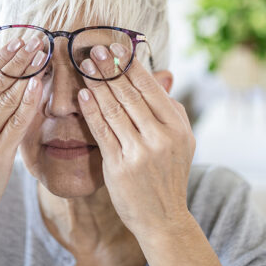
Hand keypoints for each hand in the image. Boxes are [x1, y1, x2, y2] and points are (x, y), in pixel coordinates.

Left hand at [77, 44, 195, 238]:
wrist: (164, 218)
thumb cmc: (169, 176)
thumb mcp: (182, 141)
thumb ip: (172, 109)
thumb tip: (161, 76)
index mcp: (177, 127)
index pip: (150, 88)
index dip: (130, 66)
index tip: (116, 47)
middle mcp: (161, 137)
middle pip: (130, 95)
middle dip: (110, 69)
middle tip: (94, 49)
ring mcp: (140, 152)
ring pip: (114, 109)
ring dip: (97, 84)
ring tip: (84, 65)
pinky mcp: (120, 165)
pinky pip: (102, 131)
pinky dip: (91, 111)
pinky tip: (83, 95)